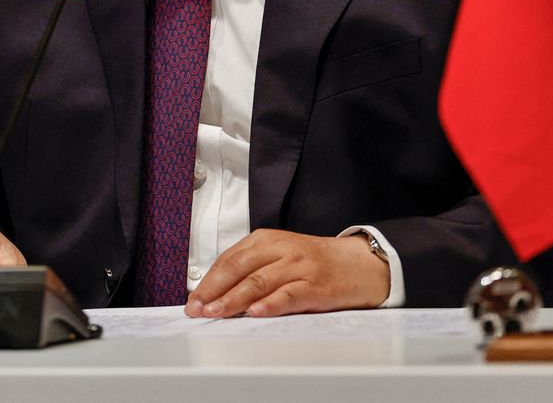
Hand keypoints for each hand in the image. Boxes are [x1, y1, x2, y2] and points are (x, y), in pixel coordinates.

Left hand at [185, 228, 388, 318]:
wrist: (359, 264)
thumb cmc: (315, 263)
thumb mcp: (280, 256)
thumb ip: (251, 269)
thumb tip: (215, 293)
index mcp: (267, 239)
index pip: (229, 259)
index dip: (208, 281)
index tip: (193, 301)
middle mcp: (281, 249)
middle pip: (239, 268)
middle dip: (214, 290)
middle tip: (198, 309)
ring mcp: (298, 266)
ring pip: (259, 282)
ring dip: (233, 299)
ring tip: (216, 313)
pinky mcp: (315, 286)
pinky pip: (288, 295)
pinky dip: (270, 304)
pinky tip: (255, 313)